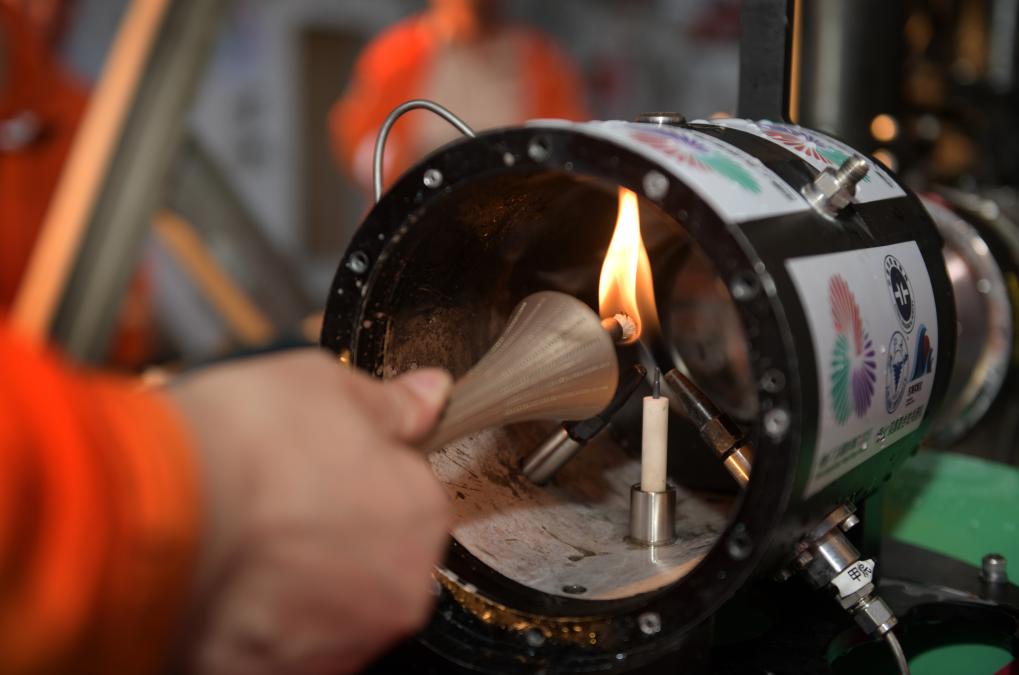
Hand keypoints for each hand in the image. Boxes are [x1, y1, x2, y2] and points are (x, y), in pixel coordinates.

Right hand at [168, 350, 451, 674]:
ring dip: (295, 579)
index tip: (315, 465)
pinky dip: (257, 618)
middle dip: (330, 531)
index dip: (356, 473)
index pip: (406, 495)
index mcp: (418, 516)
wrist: (156, 511)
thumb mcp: (330, 387)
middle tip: (274, 502)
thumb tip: (430, 394)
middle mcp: (395, 591)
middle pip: (372, 556)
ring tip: (239, 541)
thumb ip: (393, 404)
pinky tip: (222, 581)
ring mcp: (341, 644)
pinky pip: (279, 644)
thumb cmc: (246, 447)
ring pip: (327, 605)